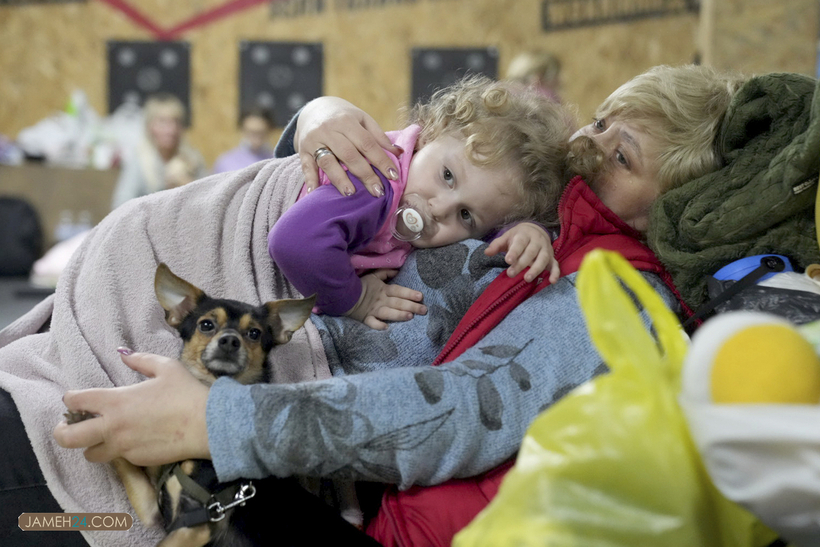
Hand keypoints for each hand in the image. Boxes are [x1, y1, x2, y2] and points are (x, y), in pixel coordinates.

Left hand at [53, 350, 209, 465]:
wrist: (208, 425)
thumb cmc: (187, 393)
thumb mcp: (166, 368)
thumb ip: (140, 359)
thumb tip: (123, 353)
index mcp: (115, 401)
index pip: (76, 401)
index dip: (71, 398)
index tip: (76, 398)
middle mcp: (112, 427)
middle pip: (68, 438)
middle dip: (62, 431)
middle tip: (68, 426)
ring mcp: (123, 447)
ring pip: (90, 454)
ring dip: (91, 445)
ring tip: (102, 437)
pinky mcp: (137, 460)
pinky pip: (118, 458)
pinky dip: (119, 450)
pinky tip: (134, 440)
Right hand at [295, 97, 401, 196]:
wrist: (313, 110)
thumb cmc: (344, 118)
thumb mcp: (362, 120)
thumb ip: (378, 136)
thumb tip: (399, 153)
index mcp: (346, 121)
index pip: (367, 143)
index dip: (381, 160)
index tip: (393, 176)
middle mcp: (329, 129)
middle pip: (349, 154)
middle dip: (365, 174)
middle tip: (377, 191)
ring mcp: (314, 140)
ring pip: (328, 161)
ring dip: (339, 178)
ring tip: (351, 194)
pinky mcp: (302, 150)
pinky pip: (306, 167)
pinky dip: (311, 180)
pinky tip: (316, 192)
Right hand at [345, 270, 426, 329]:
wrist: (344, 293)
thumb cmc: (361, 285)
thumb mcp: (374, 276)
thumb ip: (386, 273)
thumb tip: (398, 269)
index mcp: (383, 290)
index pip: (398, 290)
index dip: (409, 293)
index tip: (421, 296)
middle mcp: (381, 300)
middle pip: (397, 302)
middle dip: (411, 306)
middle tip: (424, 310)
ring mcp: (373, 309)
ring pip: (388, 312)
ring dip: (398, 314)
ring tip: (410, 316)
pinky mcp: (365, 317)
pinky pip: (371, 322)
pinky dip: (377, 325)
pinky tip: (385, 328)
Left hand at [484, 222, 559, 283]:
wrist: (535, 231)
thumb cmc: (518, 237)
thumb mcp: (506, 237)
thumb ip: (496, 245)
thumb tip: (486, 252)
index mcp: (525, 235)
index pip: (520, 243)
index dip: (514, 252)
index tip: (508, 260)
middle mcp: (537, 242)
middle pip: (530, 253)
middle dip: (521, 264)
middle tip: (510, 274)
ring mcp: (546, 250)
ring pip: (543, 259)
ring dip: (536, 269)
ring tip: (527, 279)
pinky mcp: (552, 258)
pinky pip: (555, 265)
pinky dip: (555, 273)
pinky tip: (552, 281)